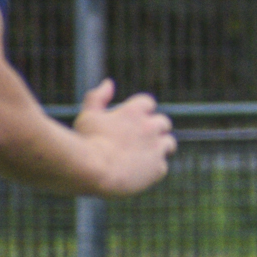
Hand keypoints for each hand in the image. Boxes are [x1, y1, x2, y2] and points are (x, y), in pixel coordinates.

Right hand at [74, 78, 175, 196]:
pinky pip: (162, 166)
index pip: (148, 103)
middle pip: (164, 122)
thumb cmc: (87, 141)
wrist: (94, 170)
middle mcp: (151, 126)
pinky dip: (153, 169)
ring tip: (144, 155)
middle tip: (140, 139)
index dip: (141, 111)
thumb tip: (108, 83)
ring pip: (169, 144)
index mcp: (135, 111)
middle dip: (155, 128)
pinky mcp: (158, 168)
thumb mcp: (88, 115)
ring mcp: (157, 147)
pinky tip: (140, 173)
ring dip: (160, 147)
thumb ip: (98, 97)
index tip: (133, 119)